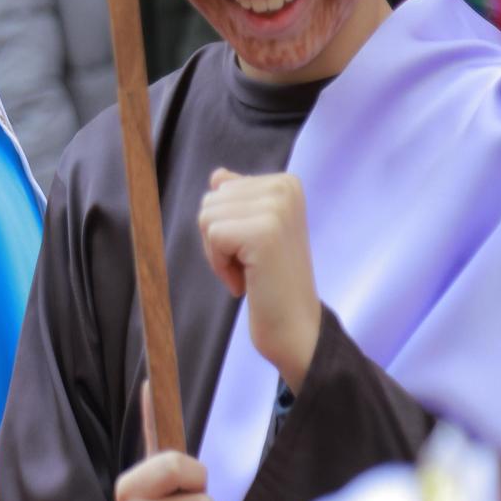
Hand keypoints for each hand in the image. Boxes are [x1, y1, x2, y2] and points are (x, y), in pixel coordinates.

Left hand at [197, 169, 322, 392]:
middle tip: (250, 264)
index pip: (220, 190)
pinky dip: (219, 265)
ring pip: (206, 217)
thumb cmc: (270, 280)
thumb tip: (218, 174)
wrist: (294, 326)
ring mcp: (277, 208)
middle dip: (218, 238)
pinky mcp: (265, 232)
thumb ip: (238, 200)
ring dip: (218, 253)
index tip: (253, 249)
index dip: (225, 225)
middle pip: (210, 201)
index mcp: (286, 182)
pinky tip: (245, 281)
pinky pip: (212, 236)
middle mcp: (285, 188)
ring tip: (249, 270)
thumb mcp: (254, 230)